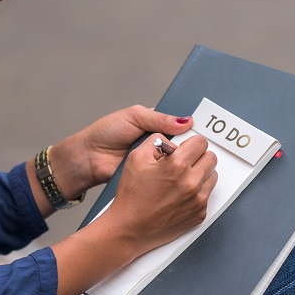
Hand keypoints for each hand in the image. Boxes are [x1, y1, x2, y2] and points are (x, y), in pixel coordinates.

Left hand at [47, 105, 192, 198]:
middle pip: (182, 143)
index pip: (179, 124)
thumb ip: (159, 118)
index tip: (206, 129)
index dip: (191, 127)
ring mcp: (156, 161)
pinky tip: (186, 172)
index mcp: (154, 124)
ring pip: (177, 160)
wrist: (87, 160)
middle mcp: (158, 142)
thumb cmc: (106, 134)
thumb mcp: (133, 117)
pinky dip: (175, 174)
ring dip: (184, 160)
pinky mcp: (152, 176)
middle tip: (206, 144)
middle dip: (191, 144)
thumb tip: (187, 121)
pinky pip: (168, 174)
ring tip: (199, 157)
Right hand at [101, 132, 218, 255]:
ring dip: (201, 174)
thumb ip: (157, 141)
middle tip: (184, 163)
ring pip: (212, 176)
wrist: (129, 228)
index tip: (186, 149)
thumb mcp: (136, 157)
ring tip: (182, 180)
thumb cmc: (131, 195)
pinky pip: (207, 195)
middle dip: (198, 157)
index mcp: (177, 165)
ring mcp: (198, 200)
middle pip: (211, 158)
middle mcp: (191, 182)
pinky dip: (197, 193)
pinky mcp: (199, 214)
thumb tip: (173, 142)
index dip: (191, 144)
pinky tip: (180, 196)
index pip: (201, 142)